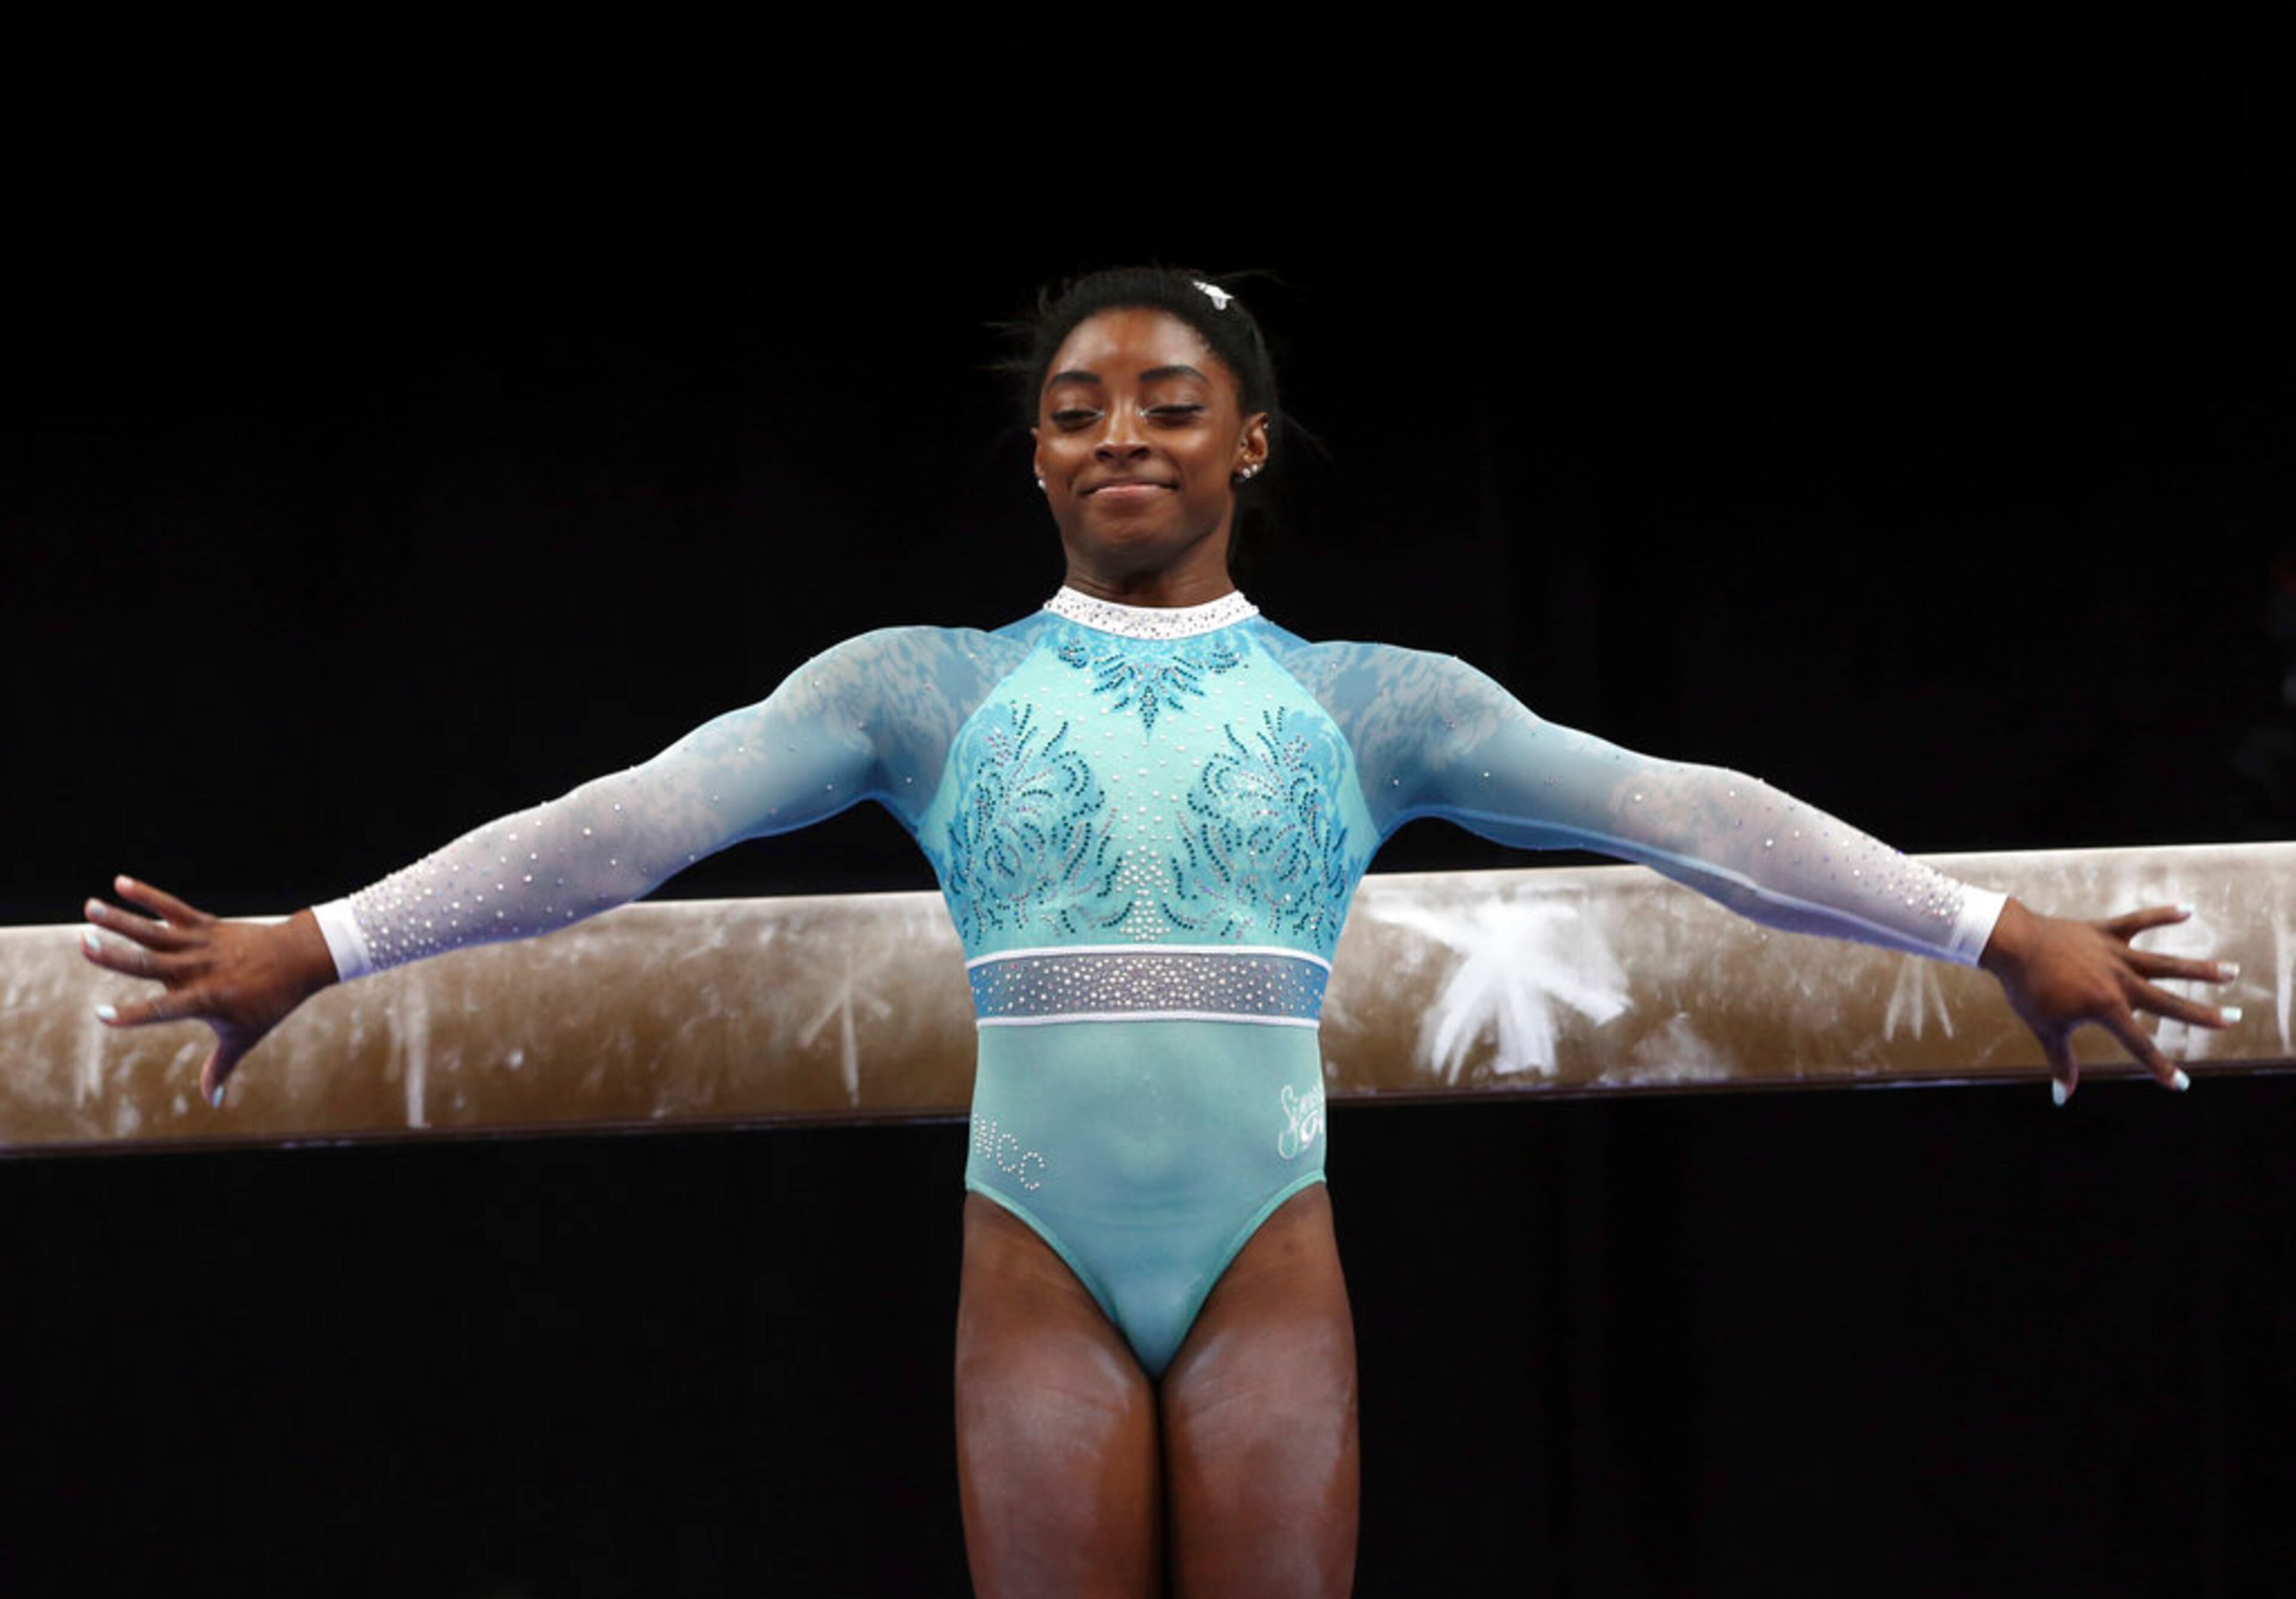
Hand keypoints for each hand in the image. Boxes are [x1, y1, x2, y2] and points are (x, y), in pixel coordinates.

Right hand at [80, 875, 337, 1107]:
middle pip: (151, 962)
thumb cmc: (271, 1002)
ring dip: (121, 919)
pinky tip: (120, 882)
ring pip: (155, 931)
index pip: (164, 1009)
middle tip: (84, 943)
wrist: (300, 958)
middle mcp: (199, 970)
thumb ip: (221, 1068)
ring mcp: (201, 944)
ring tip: (89, 908)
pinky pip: (173, 907)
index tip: (102, 1014)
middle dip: (116, 954)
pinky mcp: (206, 924)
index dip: (134, 1013)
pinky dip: (148, 895)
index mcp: (205, 1000)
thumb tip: (213, 1103)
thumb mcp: (246, 1036)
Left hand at [1979, 899, 2236, 1103]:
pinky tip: (2188, 910)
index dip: (2159, 1067)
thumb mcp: (2045, 1029)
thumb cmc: (2026, 989)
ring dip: (2199, 968)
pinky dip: (2161, 915)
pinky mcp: (2105, 932)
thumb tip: (2062, 1097)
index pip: (2140, 1044)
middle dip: (2202, 1014)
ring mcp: (2115, 954)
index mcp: (2106, 1008)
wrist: (2011, 944)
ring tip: (2231, 972)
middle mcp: (2119, 981)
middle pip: (2169, 1002)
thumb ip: (2061, 1062)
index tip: (2180, 1084)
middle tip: (2234, 1019)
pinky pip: (2137, 922)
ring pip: (2165, 963)